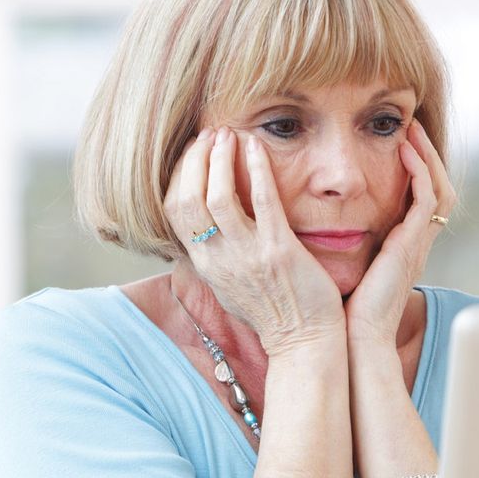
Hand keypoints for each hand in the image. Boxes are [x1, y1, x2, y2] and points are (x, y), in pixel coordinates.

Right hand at [164, 126, 344, 355]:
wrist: (304, 342)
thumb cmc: (273, 313)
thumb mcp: (229, 287)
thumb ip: (215, 257)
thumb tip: (204, 232)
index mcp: (206, 264)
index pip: (174, 210)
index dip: (180, 175)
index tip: (194, 152)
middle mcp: (219, 258)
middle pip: (189, 199)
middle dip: (196, 160)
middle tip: (211, 135)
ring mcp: (247, 255)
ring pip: (217, 198)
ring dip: (220, 159)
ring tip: (229, 135)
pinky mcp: (279, 251)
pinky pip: (263, 202)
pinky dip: (257, 169)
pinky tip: (257, 147)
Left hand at [344, 119, 455, 346]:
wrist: (352, 339)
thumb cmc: (339, 310)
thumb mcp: (342, 266)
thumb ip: (337, 243)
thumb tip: (308, 220)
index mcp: (401, 248)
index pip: (420, 200)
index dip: (415, 169)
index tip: (399, 142)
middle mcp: (415, 244)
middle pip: (438, 189)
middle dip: (427, 156)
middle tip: (412, 127)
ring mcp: (417, 245)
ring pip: (439, 190)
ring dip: (427, 158)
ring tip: (412, 131)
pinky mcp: (411, 246)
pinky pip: (427, 201)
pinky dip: (419, 173)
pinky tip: (404, 152)